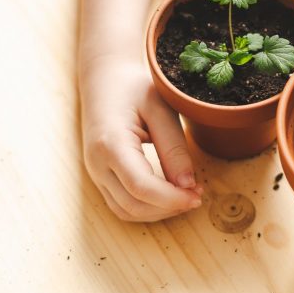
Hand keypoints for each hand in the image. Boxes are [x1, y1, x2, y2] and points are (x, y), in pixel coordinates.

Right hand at [80, 55, 202, 220]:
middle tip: (197, 195)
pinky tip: (168, 197)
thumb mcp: (160, 109)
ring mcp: (95, 172)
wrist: (105, 81)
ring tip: (186, 196)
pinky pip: (121, 204)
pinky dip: (146, 208)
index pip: (141, 186)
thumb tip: (188, 185)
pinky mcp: (100, 176)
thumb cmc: (133, 89)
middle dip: (168, 207)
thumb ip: (174, 147)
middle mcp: (97, 163)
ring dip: (158, 212)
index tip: (198, 194)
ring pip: (126, 211)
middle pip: (133, 205)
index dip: (172, 198)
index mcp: (110, 143)